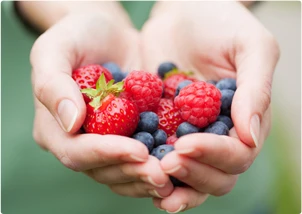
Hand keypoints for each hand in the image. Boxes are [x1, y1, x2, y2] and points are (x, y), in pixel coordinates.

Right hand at [30, 12, 172, 197]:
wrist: (109, 34)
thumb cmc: (78, 36)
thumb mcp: (56, 49)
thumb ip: (54, 85)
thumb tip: (70, 123)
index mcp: (55, 128)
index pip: (76, 151)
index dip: (106, 154)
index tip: (138, 151)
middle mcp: (79, 142)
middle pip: (102, 170)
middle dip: (132, 172)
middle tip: (162, 173)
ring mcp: (106, 143)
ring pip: (123, 173)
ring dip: (147, 177)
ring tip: (173, 176)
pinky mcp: (129, 138)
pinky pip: (141, 160)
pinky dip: (158, 165)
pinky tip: (179, 167)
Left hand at [141, 1, 278, 211]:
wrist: (182, 11)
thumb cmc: (220, 22)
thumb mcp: (250, 47)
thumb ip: (256, 90)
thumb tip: (251, 136)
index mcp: (244, 120)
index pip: (237, 155)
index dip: (214, 155)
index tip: (186, 144)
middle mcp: (218, 134)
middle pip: (214, 175)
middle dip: (192, 174)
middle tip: (166, 163)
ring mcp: (188, 133)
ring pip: (185, 174)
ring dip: (169, 182)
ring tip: (148, 176)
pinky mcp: (161, 127)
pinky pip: (156, 155)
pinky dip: (146, 166)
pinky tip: (132, 167)